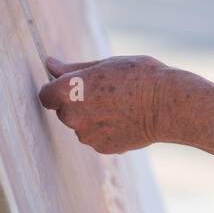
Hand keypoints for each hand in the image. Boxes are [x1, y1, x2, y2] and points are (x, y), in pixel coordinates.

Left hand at [38, 55, 171, 154]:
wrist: (167, 104)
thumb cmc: (139, 76)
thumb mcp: (105, 64)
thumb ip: (73, 68)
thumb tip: (49, 64)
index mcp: (68, 91)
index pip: (46, 94)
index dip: (58, 89)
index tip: (75, 85)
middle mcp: (71, 116)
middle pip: (63, 110)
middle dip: (78, 102)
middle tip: (105, 91)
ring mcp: (86, 135)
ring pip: (81, 125)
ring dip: (92, 117)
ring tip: (120, 105)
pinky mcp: (101, 148)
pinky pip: (97, 137)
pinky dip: (106, 130)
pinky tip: (126, 118)